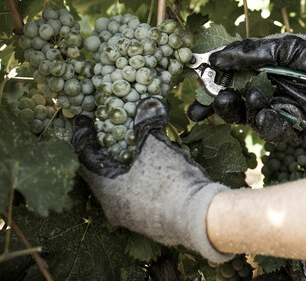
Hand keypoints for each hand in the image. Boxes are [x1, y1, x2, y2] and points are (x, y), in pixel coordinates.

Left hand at [72, 97, 232, 263]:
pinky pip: (137, 198)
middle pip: (100, 175)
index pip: (84, 158)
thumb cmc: (170, 182)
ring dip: (124, 169)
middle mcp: (113, 207)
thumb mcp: (156, 146)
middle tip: (108, 136)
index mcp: (106, 188)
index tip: (85, 122)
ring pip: (120, 188)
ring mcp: (132, 218)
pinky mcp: (150, 223)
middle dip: (105, 154)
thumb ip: (147, 124)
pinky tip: (155, 172)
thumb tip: (147, 103)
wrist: (199, 217)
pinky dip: (139, 181)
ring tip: (135, 152)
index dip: (84, 137)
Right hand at [189, 32, 305, 143]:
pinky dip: (270, 126)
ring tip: (255, 98)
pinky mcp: (298, 128)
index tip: (196, 97)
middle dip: (223, 109)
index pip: (226, 89)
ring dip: (249, 113)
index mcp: (256, 78)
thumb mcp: (281, 47)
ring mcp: (280, 114)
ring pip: (253, 123)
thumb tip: (214, 59)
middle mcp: (264, 98)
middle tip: (220, 100)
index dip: (209, 95)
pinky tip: (269, 113)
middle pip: (235, 111)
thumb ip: (249, 53)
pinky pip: (278, 134)